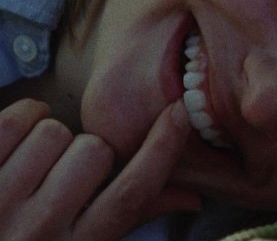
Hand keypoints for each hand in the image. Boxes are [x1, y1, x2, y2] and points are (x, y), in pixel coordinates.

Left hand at [0, 99, 199, 239]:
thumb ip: (133, 215)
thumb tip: (192, 197)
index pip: (132, 193)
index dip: (162, 148)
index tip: (179, 113)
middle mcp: (38, 232)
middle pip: (94, 153)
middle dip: (85, 152)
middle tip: (64, 172)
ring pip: (54, 131)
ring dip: (49, 139)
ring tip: (32, 165)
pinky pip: (16, 119)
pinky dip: (22, 119)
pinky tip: (16, 144)